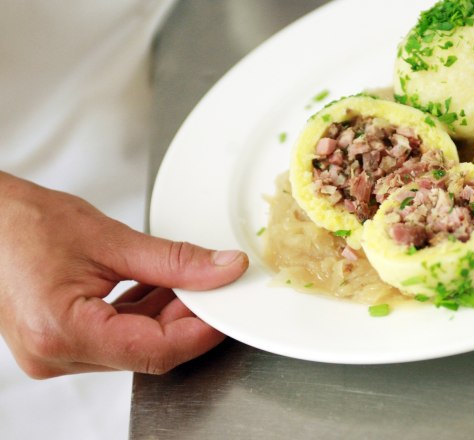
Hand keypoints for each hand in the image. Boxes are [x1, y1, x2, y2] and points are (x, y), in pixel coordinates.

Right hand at [0, 172, 248, 377]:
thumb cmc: (23, 223)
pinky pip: (116, 338)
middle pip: (148, 350)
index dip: (201, 332)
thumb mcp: (110, 239)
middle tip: (214, 285)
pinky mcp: (58, 345)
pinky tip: (159, 287)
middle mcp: (55, 355)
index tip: (228, 310)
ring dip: (166, 314)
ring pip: (135, 346)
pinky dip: (142, 314)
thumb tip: (224, 270)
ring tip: (184, 279)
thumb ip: (175, 261)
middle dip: (186, 317)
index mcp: (63, 332)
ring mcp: (54, 354)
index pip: (156, 351)